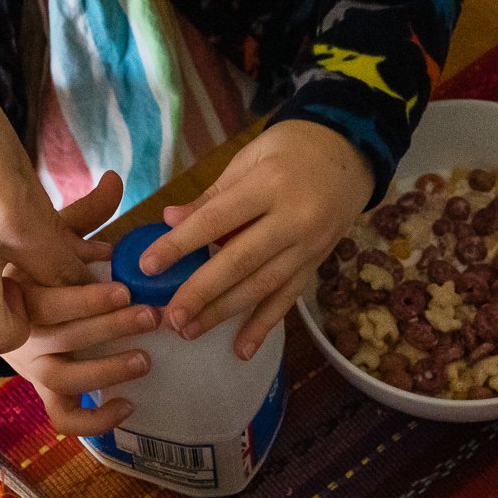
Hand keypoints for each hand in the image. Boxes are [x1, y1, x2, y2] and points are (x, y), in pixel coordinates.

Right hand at [1, 173, 159, 434]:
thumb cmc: (33, 263)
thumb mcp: (51, 234)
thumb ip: (84, 214)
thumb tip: (117, 179)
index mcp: (16, 293)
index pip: (45, 302)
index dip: (84, 299)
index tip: (123, 287)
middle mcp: (19, 334)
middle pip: (59, 340)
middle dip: (109, 328)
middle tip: (153, 315)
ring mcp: (30, 366)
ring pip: (62, 380)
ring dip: (105, 371)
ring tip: (146, 359)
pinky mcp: (44, 390)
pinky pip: (63, 418)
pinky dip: (95, 422)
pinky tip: (128, 406)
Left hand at [138, 119, 372, 358]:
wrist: (350, 155)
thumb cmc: (292, 149)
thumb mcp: (249, 157)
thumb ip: (211, 194)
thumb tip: (169, 220)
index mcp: (270, 184)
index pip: (217, 219)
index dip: (181, 244)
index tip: (148, 266)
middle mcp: (293, 218)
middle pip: (241, 260)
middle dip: (202, 292)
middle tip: (170, 317)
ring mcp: (308, 245)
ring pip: (262, 285)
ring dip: (225, 312)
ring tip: (190, 332)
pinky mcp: (316, 263)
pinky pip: (288, 298)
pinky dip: (264, 325)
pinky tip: (242, 349)